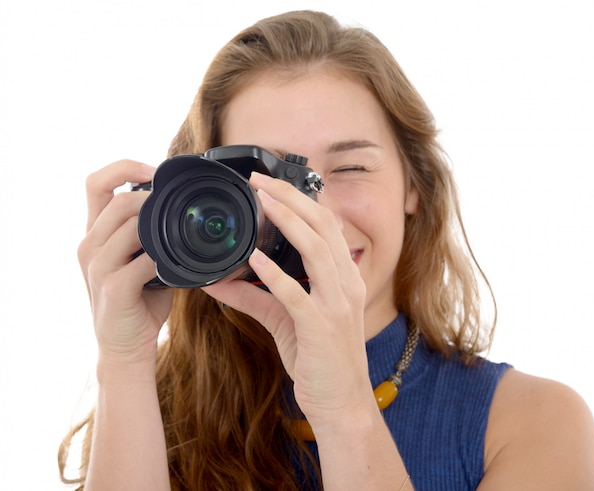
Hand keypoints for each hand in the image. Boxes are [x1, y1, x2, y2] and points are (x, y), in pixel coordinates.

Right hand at [78, 160, 172, 367]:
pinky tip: (177, 263)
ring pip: (129, 226)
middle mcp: (89, 246)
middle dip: (150, 198)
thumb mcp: (141, 261)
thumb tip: (185, 214)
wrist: (125, 346)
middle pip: (117, 201)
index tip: (154, 169)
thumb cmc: (138, 301)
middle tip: (177, 206)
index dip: (124, 167)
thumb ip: (153, 236)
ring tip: (179, 234)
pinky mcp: (113, 288)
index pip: (96, 184)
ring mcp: (98, 267)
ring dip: (159, 225)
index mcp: (95, 235)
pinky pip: (144, 261)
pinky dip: (165, 258)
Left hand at [203, 172, 375, 428]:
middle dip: (292, 197)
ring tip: (262, 201)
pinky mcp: (322, 328)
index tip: (271, 185)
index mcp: (343, 278)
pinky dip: (274, 273)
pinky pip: (296, 294)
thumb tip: (219, 280)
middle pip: (324, 226)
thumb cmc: (319, 359)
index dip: (301, 200)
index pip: (327, 226)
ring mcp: (338, 305)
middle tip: (260, 180)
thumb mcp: (285, 321)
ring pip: (317, 249)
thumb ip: (254, 297)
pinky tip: (253, 258)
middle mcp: (347, 284)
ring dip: (288, 220)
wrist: (342, 403)